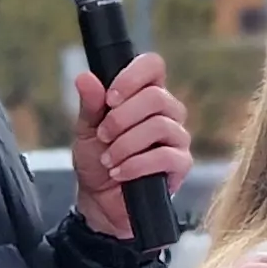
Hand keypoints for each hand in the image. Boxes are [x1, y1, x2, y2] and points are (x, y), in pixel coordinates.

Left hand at [73, 53, 188, 239]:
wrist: (100, 202)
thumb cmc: (97, 161)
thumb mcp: (87, 131)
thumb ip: (90, 105)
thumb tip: (85, 77)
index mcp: (145, 95)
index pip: (153, 66)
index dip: (132, 76)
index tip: (109, 98)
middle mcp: (167, 112)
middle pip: (156, 96)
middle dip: (122, 118)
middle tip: (102, 135)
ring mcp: (177, 137)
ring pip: (160, 126)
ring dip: (126, 144)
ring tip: (108, 159)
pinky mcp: (181, 164)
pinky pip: (165, 156)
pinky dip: (136, 164)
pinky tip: (119, 172)